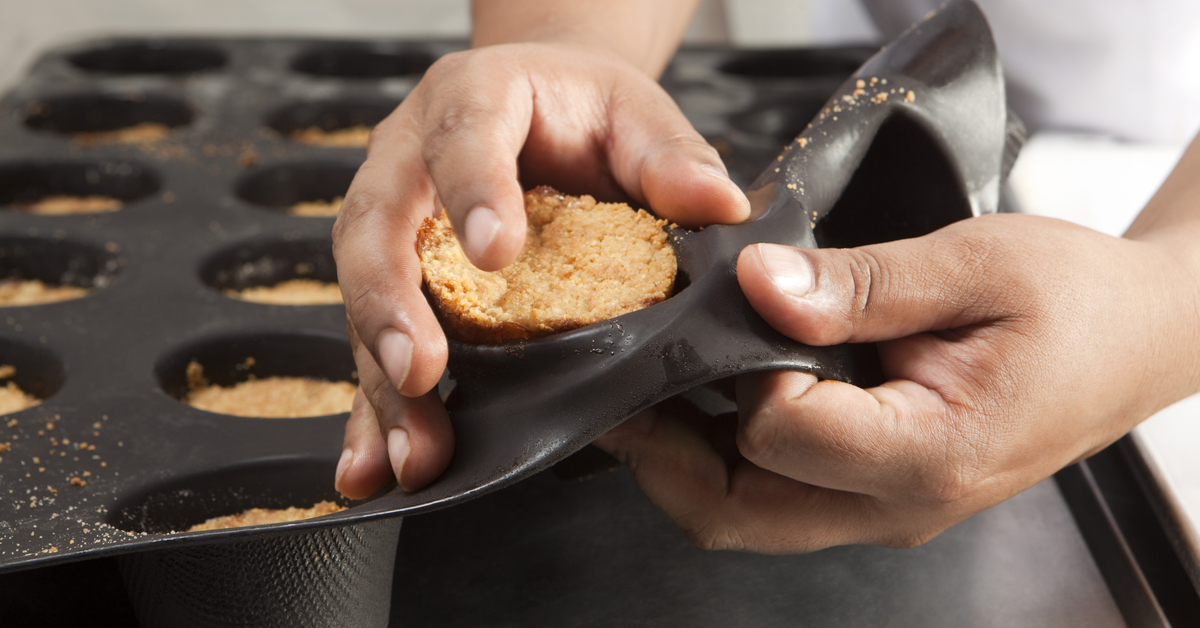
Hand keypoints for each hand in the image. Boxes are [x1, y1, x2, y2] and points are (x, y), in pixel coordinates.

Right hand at [332, 41, 749, 497]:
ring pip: (361, 296)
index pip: (462, 137)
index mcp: (473, 98)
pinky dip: (373, 410)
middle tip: (422, 371)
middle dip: (390, 305)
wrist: (545, 106)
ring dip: (382, 379)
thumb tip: (717, 206)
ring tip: (413, 448)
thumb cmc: (584, 110)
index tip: (496, 254)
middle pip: (378, 226)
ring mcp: (393, 221)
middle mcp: (410, 158)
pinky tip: (374, 466)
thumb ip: (670, 155)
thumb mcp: (636, 114)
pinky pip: (372, 343)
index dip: (472, 191)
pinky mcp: (394, 280)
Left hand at [596, 213, 1199, 552]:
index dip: (736, 367)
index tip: (739, 307)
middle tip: (620, 381)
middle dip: (661, 451)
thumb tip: (755, 285)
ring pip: (746, 516)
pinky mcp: (877, 495)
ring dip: (682, 459)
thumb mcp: (978, 264)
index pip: (777, 432)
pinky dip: (726, 457)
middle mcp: (898, 504)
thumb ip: (861, 284)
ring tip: (650, 388)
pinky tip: (708, 397)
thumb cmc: (1075, 299)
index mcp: (929, 452)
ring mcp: (885, 510)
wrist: (1135, 338)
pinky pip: (777, 497)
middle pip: (735, 511)